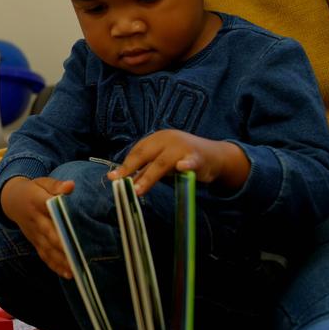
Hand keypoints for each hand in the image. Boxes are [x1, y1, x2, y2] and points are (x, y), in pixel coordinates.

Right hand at [0, 176, 75, 278]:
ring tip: (76, 270)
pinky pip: (44, 255)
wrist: (10, 200)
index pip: (48, 208)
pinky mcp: (34, 242)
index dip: (59, 216)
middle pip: (49, 233)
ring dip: (61, 260)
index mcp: (36, 201)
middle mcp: (34, 219)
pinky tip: (68, 274)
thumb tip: (70, 186)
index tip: (69, 224)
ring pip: (48, 248)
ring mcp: (34, 233)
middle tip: (77, 255)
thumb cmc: (32, 190)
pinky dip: (55, 265)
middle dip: (62, 245)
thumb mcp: (42, 182)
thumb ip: (56, 185)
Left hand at [108, 129, 249, 194]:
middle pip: (145, 154)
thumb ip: (145, 170)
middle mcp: (168, 139)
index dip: (125, 165)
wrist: (215, 156)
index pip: (137, 151)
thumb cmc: (183, 159)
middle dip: (131, 169)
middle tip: (120, 183)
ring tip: (138, 190)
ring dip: (149, 177)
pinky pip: (191, 161)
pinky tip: (182, 167)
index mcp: (157, 138)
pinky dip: (187, 164)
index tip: (114, 178)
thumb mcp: (162, 163)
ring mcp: (183, 147)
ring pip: (163, 162)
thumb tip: (122, 181)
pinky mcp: (198, 157)